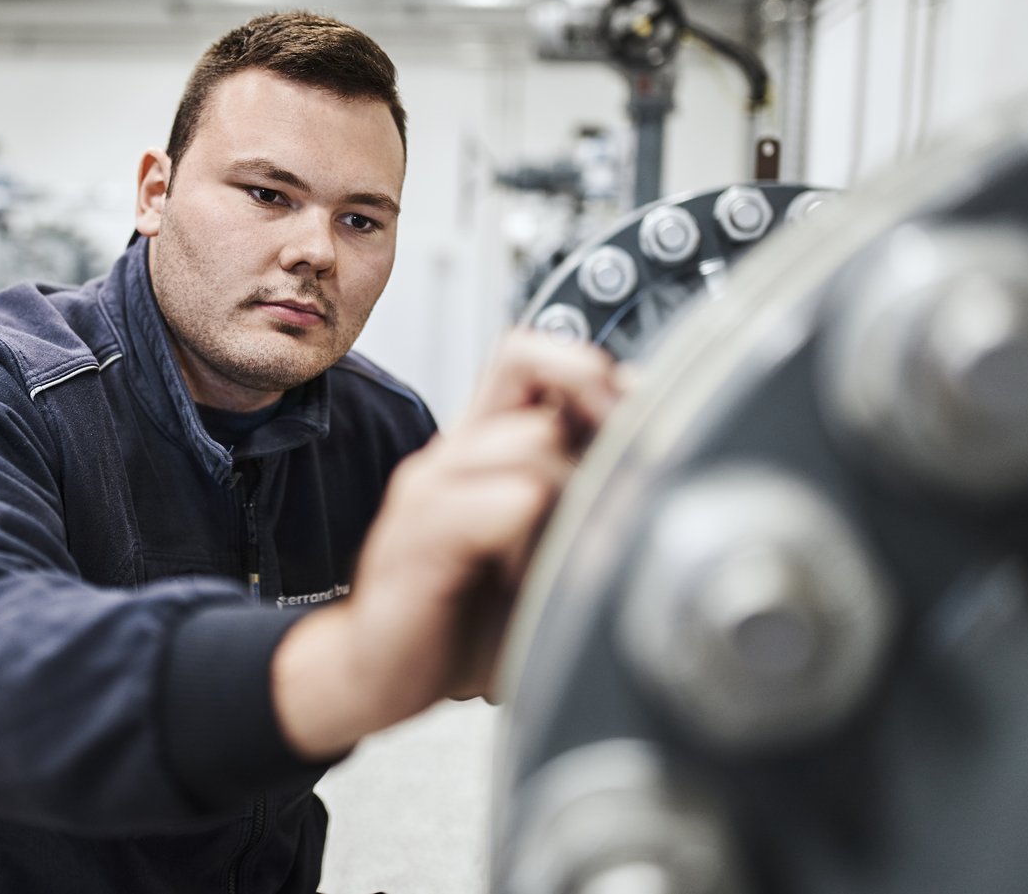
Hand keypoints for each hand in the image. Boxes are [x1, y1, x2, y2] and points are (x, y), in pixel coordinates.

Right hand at [272, 330, 621, 758]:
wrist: (370, 671)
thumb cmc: (455, 616)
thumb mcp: (531, 550)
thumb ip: (574, 505)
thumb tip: (657, 472)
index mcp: (479, 447)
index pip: (533, 357)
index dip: (598, 374)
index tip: (644, 421)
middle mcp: (452, 453)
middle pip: (523, 359)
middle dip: (597, 399)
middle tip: (628, 459)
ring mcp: (431, 490)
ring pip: (531, 440)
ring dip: (577, 487)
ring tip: (580, 542)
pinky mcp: (420, 539)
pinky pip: (504, 504)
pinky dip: (541, 537)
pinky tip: (536, 578)